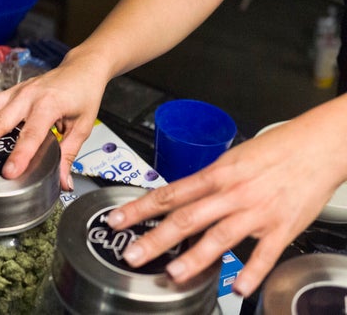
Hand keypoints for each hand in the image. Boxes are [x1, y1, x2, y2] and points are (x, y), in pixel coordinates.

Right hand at [0, 48, 110, 189]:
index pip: (32, 135)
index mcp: (49, 106)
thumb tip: (63, 184)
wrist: (82, 67)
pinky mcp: (11, 91)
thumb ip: (69, 154)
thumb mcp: (83, 126)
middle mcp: (29, 97)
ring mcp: (17, 92)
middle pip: (0, 121)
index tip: (8, 173)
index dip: (20, 155)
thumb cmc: (84, 95)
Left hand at [105, 113, 346, 297]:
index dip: (139, 208)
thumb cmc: (275, 149)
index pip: (169, 194)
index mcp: (216, 174)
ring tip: (173, 274)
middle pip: (186, 218)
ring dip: (194, 258)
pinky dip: (251, 272)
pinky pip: (264, 254)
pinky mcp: (282, 228)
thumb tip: (181, 198)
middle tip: (132, 254)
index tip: (116, 220)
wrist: (318, 145)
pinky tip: (237, 287)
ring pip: (219, 237)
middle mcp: (232, 193)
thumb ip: (207, 182)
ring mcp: (256, 212)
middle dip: (156, 238)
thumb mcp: (232, 159)